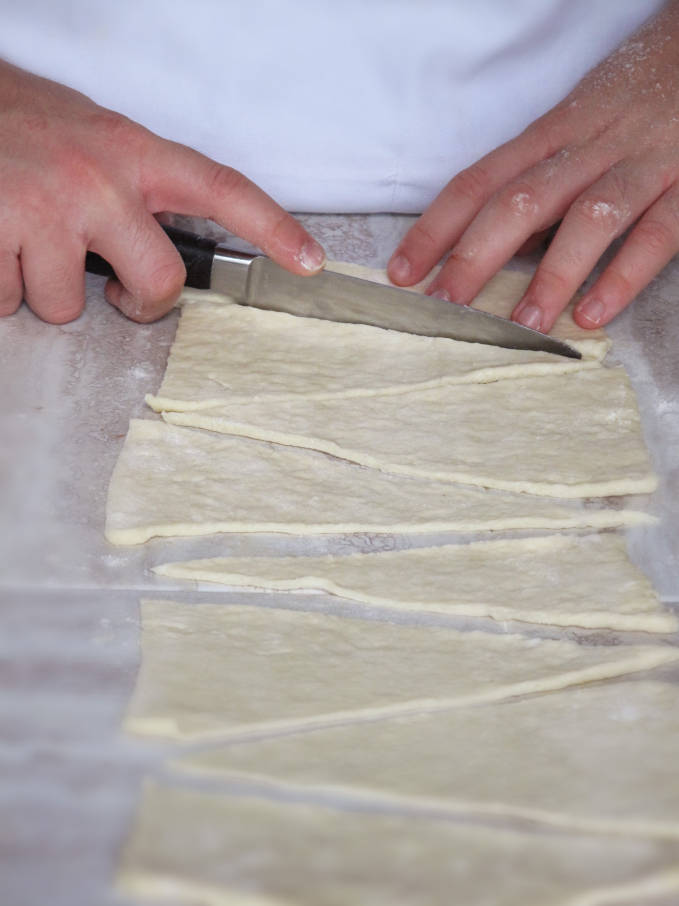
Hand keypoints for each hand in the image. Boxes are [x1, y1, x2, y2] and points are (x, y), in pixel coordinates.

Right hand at [0, 61, 324, 323]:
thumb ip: (136, 185)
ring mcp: (46, 207)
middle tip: (114, 290)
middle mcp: (98, 179)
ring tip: (23, 239)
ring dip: (43, 288)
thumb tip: (165, 235)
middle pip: (159, 283)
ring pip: (67, 307)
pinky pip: (7, 302)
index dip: (273, 227)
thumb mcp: (94, 138)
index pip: (222, 188)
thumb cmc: (23, 122)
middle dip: (136, 303)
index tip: (309, 261)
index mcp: (133, 152)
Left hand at [388, 2, 678, 332]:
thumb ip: (541, 182)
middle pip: (520, 201)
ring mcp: (641, 164)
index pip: (478, 182)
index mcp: (552, 132)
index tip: (403, 273)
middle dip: (475, 256)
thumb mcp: (578, 125)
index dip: (436, 228)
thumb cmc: (636, 93)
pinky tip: (593, 313)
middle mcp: (589, 146)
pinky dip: (623, 275)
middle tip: (444, 307)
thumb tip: (497, 245)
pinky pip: (656, 233)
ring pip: (587, 218)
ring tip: (521, 325)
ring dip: (551, 274)